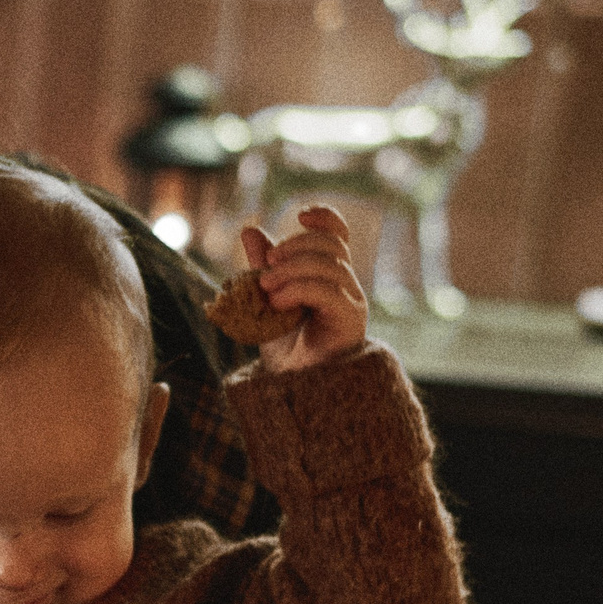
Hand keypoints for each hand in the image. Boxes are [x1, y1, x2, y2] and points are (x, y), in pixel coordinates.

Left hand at [239, 205, 365, 371]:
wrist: (295, 389)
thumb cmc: (285, 348)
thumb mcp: (267, 300)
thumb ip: (262, 267)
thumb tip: (250, 230)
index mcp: (329, 276)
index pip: (338, 235)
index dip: (325, 218)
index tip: (300, 214)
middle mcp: (346, 286)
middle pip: (332, 246)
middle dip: (295, 246)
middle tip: (267, 266)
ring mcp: (352, 302)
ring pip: (330, 265)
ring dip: (292, 270)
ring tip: (266, 287)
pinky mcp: (350, 320)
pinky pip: (328, 291)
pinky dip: (298, 289)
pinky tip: (278, 302)